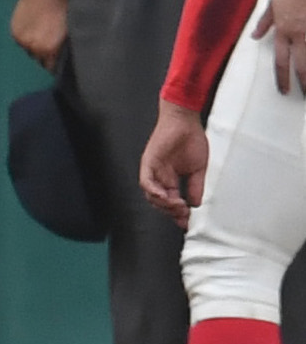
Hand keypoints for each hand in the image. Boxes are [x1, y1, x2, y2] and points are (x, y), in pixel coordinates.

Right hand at [9, 0, 66, 72]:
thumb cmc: (63, 7)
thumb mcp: (69, 30)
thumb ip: (63, 45)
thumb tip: (61, 54)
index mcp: (50, 49)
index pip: (51, 67)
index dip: (55, 63)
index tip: (57, 59)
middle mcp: (33, 47)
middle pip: (38, 59)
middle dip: (43, 55)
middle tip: (50, 45)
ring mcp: (22, 39)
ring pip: (28, 50)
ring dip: (33, 45)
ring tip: (40, 34)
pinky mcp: (14, 31)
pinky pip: (21, 40)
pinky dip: (26, 37)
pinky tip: (32, 27)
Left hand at [139, 101, 209, 225]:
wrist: (185, 121)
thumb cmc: (192, 140)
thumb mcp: (199, 169)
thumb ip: (196, 187)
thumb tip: (196, 204)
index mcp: (171, 179)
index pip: (172, 201)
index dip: (178, 213)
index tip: (187, 222)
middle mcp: (160, 176)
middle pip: (160, 201)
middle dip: (172, 212)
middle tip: (183, 217)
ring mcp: (153, 170)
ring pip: (151, 195)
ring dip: (164, 204)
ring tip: (178, 207)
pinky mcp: (148, 162)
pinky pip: (146, 181)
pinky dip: (153, 191)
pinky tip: (163, 196)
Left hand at [255, 0, 305, 94]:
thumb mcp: (272, 4)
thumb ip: (264, 22)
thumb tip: (255, 37)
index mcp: (284, 31)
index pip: (281, 61)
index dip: (282, 78)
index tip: (284, 90)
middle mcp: (301, 34)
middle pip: (302, 65)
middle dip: (304, 83)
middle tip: (304, 95)